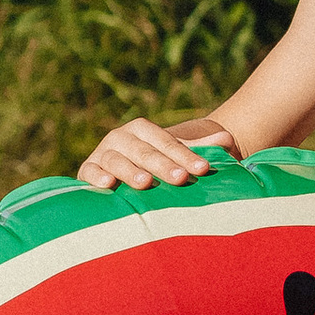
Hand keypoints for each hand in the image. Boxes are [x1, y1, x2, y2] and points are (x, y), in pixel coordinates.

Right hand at [76, 119, 232, 191]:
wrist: (122, 172)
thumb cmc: (157, 164)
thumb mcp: (178, 154)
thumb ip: (201, 147)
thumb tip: (227, 139)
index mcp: (144, 130)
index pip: (168, 143)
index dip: (185, 156)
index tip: (203, 169)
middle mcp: (122, 138)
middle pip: (145, 153)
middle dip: (163, 166)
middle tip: (181, 179)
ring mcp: (103, 154)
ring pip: (118, 161)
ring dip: (131, 171)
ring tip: (145, 183)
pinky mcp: (88, 170)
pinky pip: (90, 173)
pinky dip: (96, 177)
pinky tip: (108, 184)